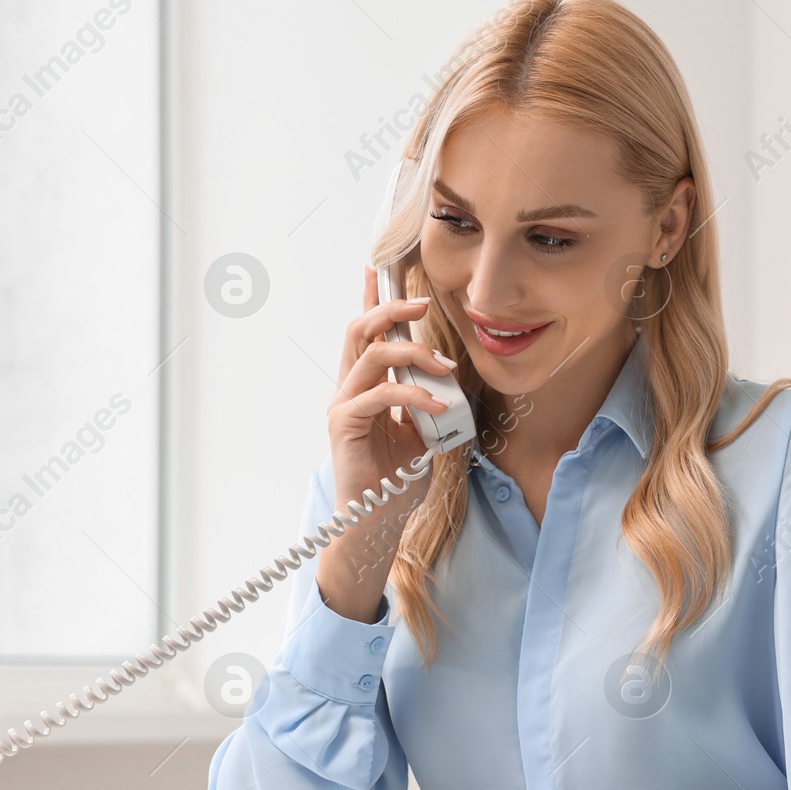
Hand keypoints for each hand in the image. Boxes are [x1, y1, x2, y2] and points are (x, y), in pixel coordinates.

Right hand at [315, 267, 457, 622]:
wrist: (376, 521)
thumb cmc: (395, 480)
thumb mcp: (420, 432)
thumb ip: (424, 402)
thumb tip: (446, 380)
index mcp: (364, 387)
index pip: (365, 333)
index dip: (370, 299)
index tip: (378, 268)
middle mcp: (348, 389)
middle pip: (361, 330)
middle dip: (391, 309)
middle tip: (423, 304)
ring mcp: (344, 406)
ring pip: (371, 355)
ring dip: (412, 352)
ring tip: (444, 366)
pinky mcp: (346, 425)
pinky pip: (379, 395)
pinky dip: (413, 394)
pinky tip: (436, 406)